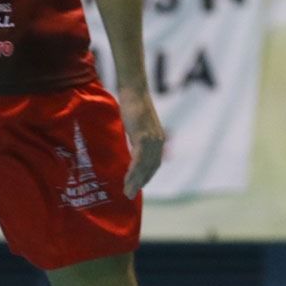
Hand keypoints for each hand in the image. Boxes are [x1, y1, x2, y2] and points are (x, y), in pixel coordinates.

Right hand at [117, 82, 165, 198]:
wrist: (135, 90)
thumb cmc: (133, 105)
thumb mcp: (136, 125)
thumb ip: (136, 137)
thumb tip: (130, 147)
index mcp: (158, 138)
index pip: (154, 163)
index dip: (146, 176)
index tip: (138, 186)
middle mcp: (158, 141)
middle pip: (151, 168)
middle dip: (140, 182)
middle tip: (130, 195)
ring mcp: (152, 140)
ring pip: (145, 167)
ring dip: (136, 182)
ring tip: (127, 192)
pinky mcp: (143, 137)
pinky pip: (139, 160)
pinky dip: (133, 173)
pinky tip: (127, 180)